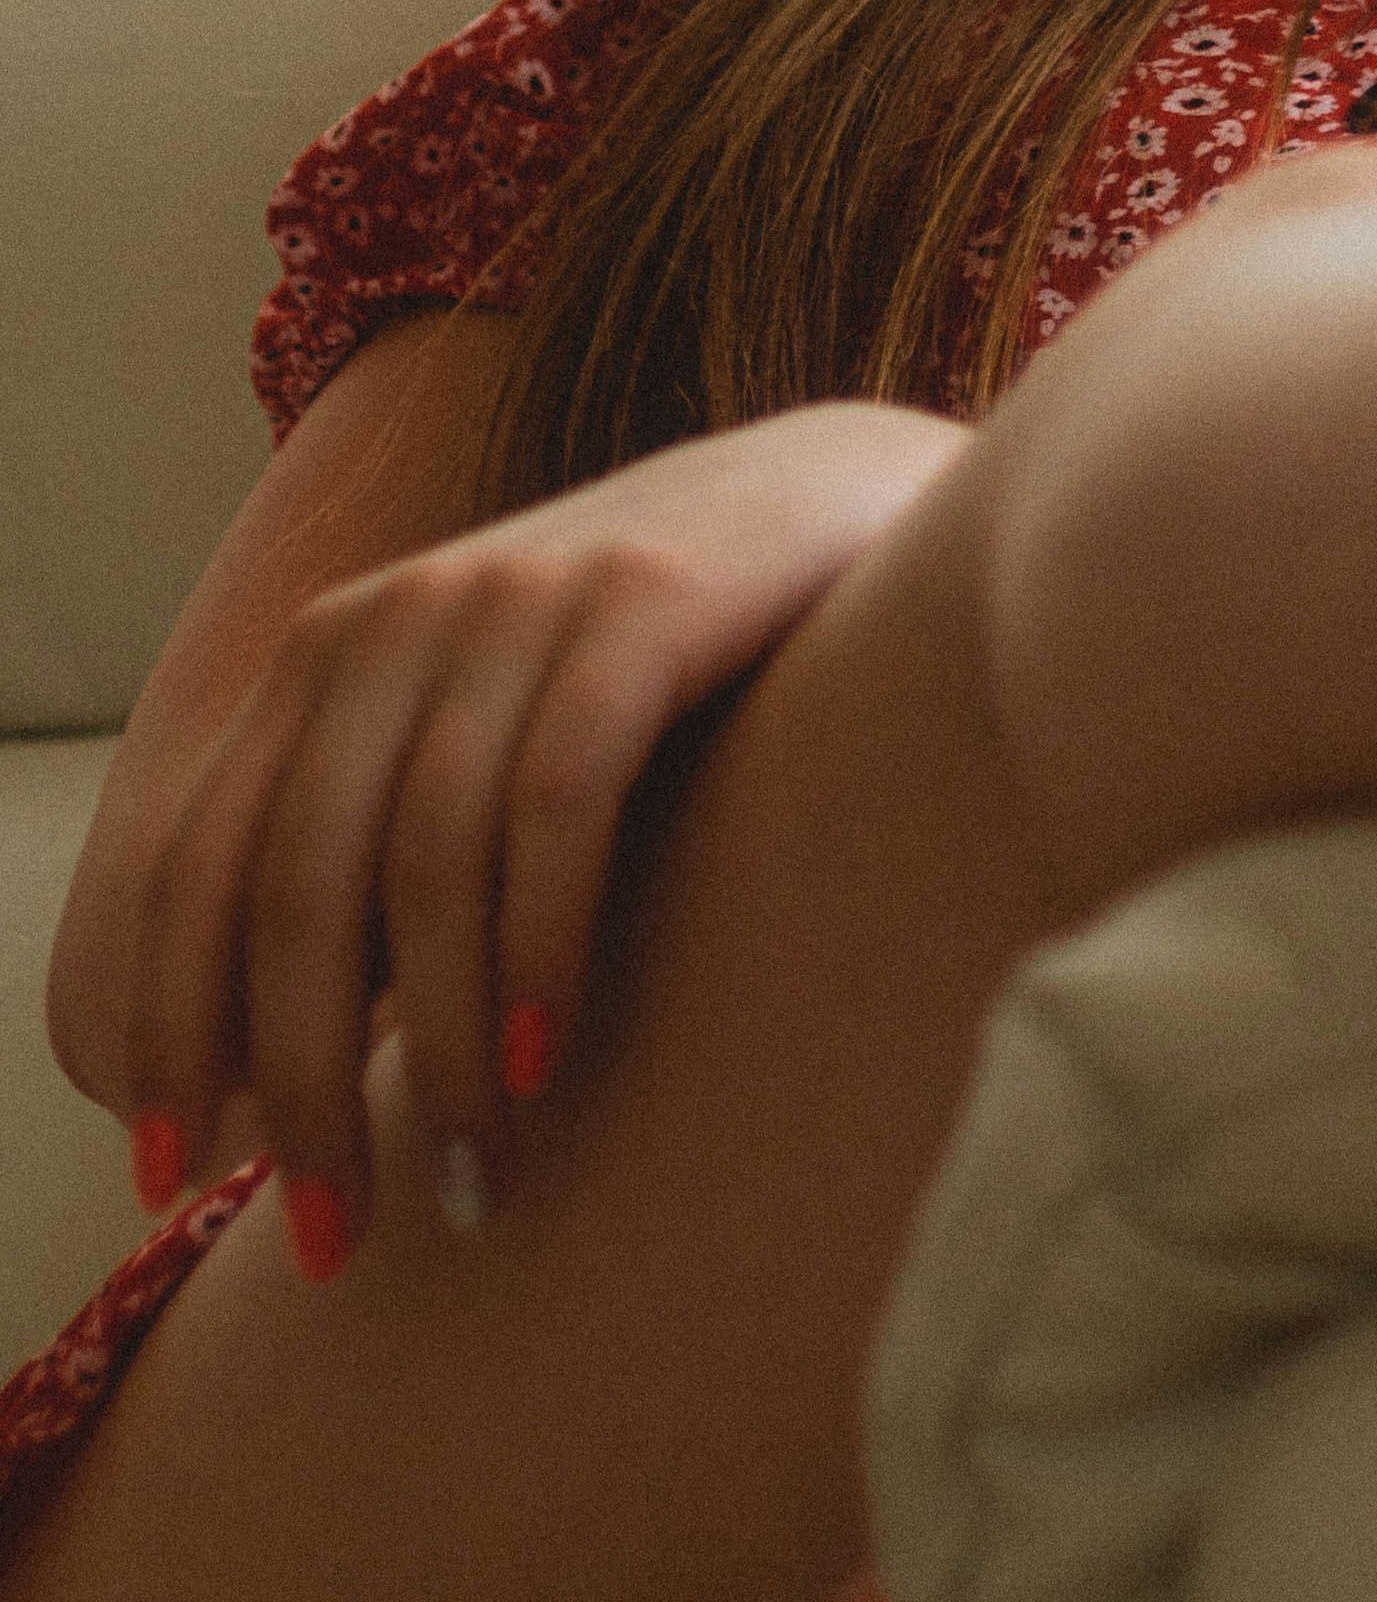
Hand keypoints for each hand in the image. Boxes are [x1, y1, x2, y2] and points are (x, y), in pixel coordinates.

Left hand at [118, 398, 963, 1271]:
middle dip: (298, 1079)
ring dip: (436, 1046)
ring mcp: (525, 594)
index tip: (171, 1177)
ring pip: (423, 860)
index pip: (197, 862)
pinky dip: (537, 943)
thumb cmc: (655, 669)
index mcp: (333, 650)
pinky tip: (548, 1056)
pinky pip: (556, 799)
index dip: (169, 1025)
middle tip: (329, 1234)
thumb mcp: (485, 737)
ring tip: (472, 1172)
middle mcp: (406, 610)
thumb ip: (380, 858)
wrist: (844, 505)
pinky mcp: (644, 601)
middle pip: (297, 882)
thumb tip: (270, 1082)